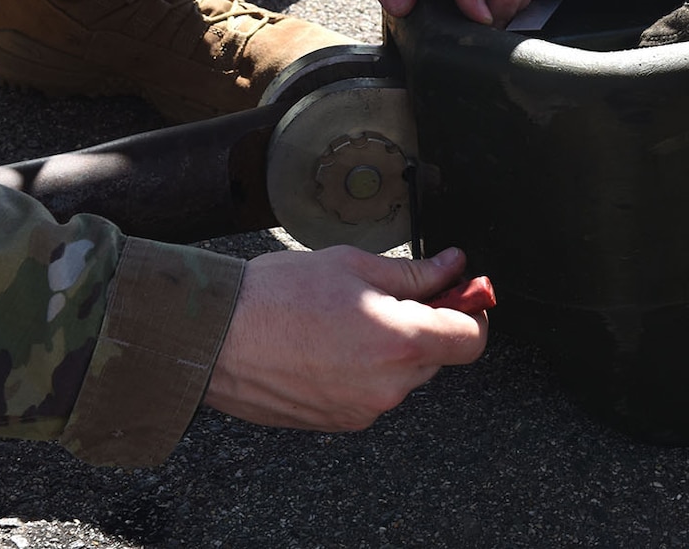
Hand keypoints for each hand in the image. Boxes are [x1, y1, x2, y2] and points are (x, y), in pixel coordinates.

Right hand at [206, 246, 487, 431]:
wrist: (216, 337)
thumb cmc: (276, 296)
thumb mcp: (354, 265)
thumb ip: (415, 272)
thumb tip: (454, 266)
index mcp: (401, 342)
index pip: (471, 340)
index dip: (472, 312)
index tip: (462, 293)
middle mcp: (388, 386)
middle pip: (436, 357)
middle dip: (424, 325)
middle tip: (390, 294)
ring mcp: (362, 410)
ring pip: (401, 376)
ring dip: (390, 348)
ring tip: (344, 317)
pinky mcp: (337, 422)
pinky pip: (370, 393)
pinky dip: (362, 369)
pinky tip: (328, 342)